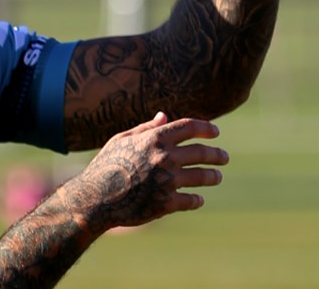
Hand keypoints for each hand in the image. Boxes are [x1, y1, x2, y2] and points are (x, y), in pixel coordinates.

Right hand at [65, 112, 227, 232]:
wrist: (95, 199)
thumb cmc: (106, 165)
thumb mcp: (121, 141)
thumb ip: (146, 128)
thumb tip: (165, 115)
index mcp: (154, 139)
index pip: (190, 127)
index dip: (206, 128)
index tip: (216, 132)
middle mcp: (164, 158)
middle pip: (202, 152)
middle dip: (217, 155)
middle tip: (224, 157)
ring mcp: (167, 181)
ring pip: (202, 177)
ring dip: (213, 176)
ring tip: (216, 176)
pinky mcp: (166, 203)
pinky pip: (191, 200)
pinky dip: (196, 200)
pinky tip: (198, 199)